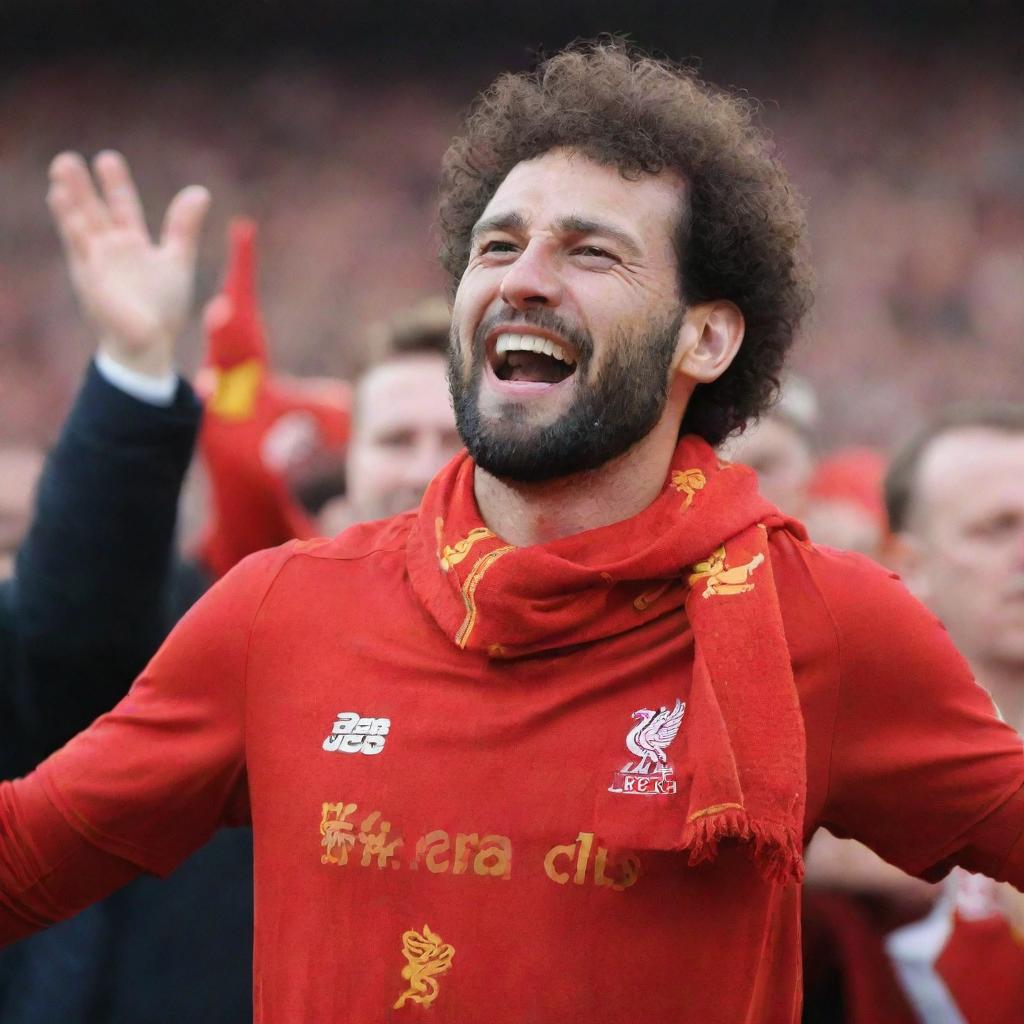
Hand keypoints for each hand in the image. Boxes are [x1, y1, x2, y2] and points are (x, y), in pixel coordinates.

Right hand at [47, 150, 210, 377]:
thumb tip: (200, 191)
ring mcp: (97, 261)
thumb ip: (184, 227)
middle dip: (84, 186)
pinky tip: (62, 201)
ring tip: (60, 168)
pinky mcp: (89, 276)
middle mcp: (111, 249)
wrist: (150, 342)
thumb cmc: (164, 306)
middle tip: (69, 158)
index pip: (123, 206)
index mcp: (134, 244)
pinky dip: (71, 224)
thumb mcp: (178, 259)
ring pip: (80, 222)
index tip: (107, 158)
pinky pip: (78, 246)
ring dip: (70, 197)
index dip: (116, 184)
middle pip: (95, 210)